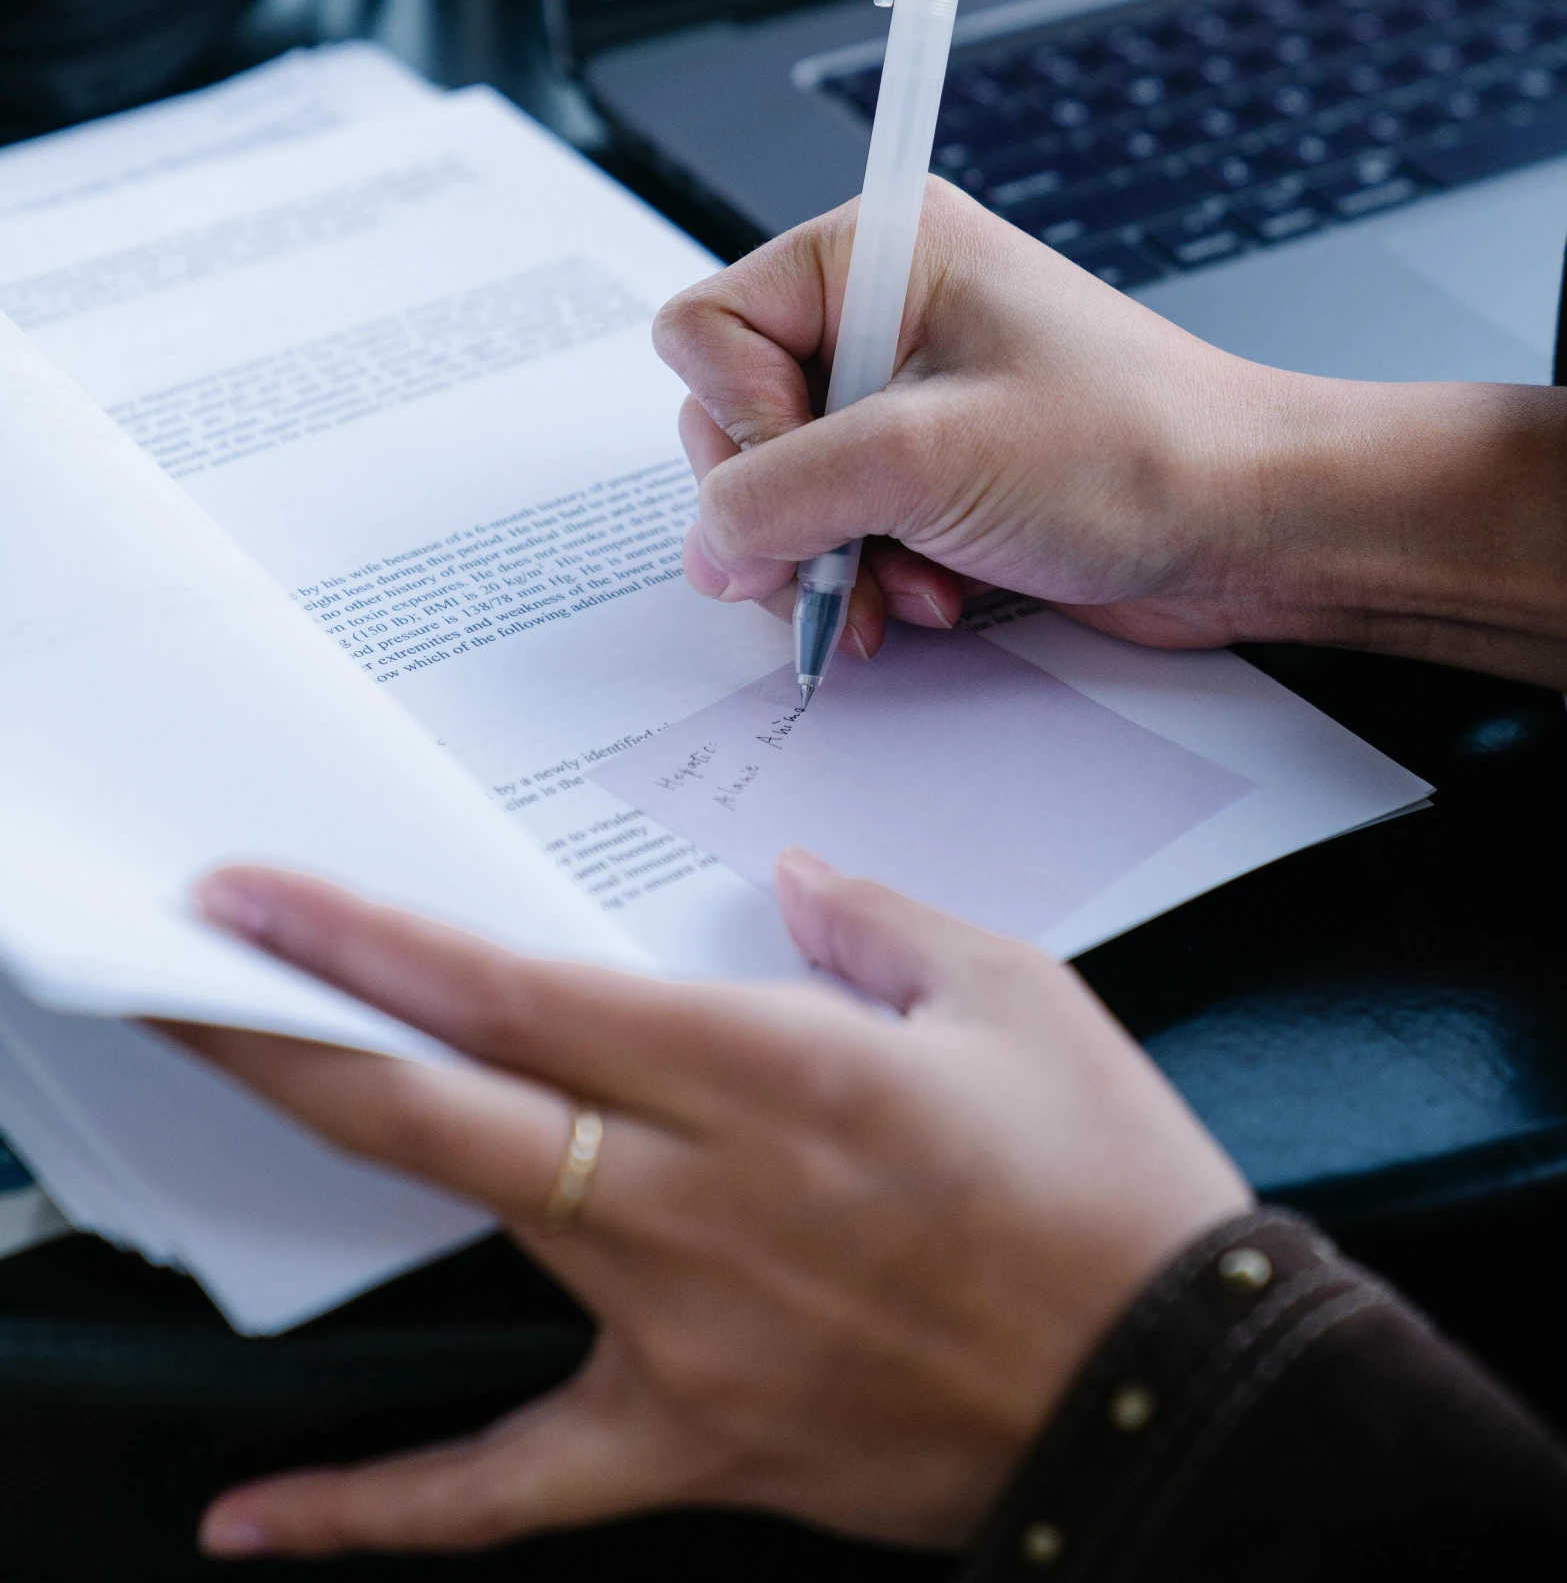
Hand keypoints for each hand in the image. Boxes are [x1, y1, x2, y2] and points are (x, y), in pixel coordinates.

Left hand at [175, 854, 1247, 1559]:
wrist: (1177, 1392)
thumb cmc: (1112, 1184)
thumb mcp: (1019, 997)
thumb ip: (879, 922)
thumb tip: (789, 882)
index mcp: (775, 1070)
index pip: (527, 992)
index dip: (378, 942)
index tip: (265, 895)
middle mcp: (702, 1196)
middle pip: (451, 1105)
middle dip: (297, 1026)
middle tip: (187, 961)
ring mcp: (685, 1331)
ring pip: (472, 1231)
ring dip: (335, 1153)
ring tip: (225, 1085)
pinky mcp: (697, 1442)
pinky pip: (509, 1492)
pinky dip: (374, 1509)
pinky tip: (256, 1519)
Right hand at [653, 181, 1566, 683]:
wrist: (1253, 525)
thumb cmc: (1135, 449)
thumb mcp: (923, 458)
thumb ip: (778, 494)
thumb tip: (708, 540)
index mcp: (878, 255)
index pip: (710, 330)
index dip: (738, 420)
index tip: (807, 475)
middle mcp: (882, 318)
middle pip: (732, 421)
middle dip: (783, 512)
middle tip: (838, 560)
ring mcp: (905, 402)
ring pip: (780, 493)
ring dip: (829, 561)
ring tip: (903, 591)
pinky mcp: (930, 476)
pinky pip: (839, 533)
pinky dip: (868, 580)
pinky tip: (929, 601)